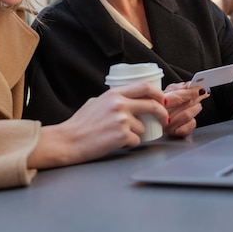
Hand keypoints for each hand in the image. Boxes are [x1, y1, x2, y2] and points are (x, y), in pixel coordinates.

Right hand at [29, 82, 167, 168]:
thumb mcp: (96, 102)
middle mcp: (120, 104)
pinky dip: (129, 144)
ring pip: (143, 128)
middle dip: (162, 113)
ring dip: (135, 134)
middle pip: (152, 105)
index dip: (158, 93)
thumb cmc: (79, 124)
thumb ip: (112, 100)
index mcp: (114, 94)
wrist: (68, 141)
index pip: (145, 87)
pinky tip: (115, 143)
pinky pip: (136, 141)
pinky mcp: (122, 136)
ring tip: (116, 135)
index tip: (162, 100)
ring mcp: (122, 120)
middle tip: (164, 119)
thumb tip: (126, 100)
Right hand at [162, 83, 209, 136]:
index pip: (177, 96)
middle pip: (184, 105)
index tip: (200, 88)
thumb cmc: (163, 103)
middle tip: (203, 92)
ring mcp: (168, 125)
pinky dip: (193, 121)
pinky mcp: (175, 133)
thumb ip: (180, 88)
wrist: (156, 119)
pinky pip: (189, 126)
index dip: (191, 92)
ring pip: (188, 115)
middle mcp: (162, 115)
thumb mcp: (169, 91)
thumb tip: (191, 85)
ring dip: (196, 108)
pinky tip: (191, 118)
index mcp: (158, 102)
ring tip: (196, 105)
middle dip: (196, 97)